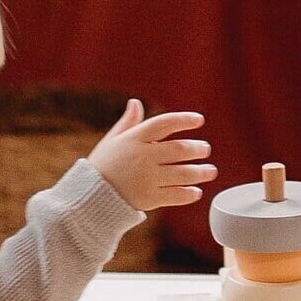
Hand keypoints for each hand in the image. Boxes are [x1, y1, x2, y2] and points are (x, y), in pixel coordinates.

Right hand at [88, 102, 215, 211]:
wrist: (89, 196)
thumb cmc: (103, 165)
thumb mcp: (112, 140)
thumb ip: (128, 122)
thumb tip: (135, 102)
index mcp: (135, 139)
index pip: (165, 123)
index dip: (184, 120)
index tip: (200, 120)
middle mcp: (143, 156)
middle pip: (179, 149)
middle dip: (197, 149)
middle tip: (206, 149)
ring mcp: (147, 178)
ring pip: (182, 173)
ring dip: (200, 172)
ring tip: (211, 171)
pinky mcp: (149, 198)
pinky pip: (176, 195)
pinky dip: (189, 193)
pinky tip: (197, 191)